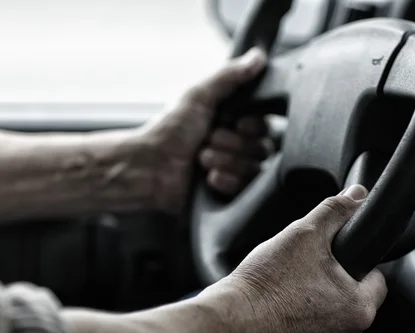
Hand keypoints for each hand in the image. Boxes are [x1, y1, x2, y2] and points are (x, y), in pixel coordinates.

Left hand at [143, 48, 270, 212]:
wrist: (149, 167)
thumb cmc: (169, 130)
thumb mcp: (198, 96)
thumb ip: (229, 76)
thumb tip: (258, 56)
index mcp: (232, 123)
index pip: (266, 126)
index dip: (253, 126)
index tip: (237, 123)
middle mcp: (236, 147)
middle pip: (262, 149)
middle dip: (233, 145)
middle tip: (208, 140)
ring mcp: (232, 172)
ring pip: (254, 169)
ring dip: (226, 161)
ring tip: (201, 158)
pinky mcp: (227, 194)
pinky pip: (245, 189)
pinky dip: (225, 181)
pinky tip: (207, 178)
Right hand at [203, 185, 387, 332]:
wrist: (229, 326)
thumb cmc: (266, 285)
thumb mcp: (304, 234)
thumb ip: (335, 211)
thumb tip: (358, 195)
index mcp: (360, 309)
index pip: (376, 278)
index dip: (354, 260)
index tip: (332, 255)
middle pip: (351, 298)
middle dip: (331, 281)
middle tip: (302, 268)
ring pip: (329, 317)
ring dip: (314, 302)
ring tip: (285, 288)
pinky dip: (297, 320)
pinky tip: (276, 307)